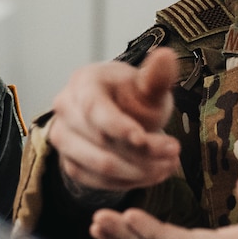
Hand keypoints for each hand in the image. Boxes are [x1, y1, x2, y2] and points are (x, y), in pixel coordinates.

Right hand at [49, 48, 183, 193]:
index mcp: (83, 82)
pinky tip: (151, 174)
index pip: (95, 109)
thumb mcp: (147, 86)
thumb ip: (156, 77)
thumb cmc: (131, 97)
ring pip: (100, 166)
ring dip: (139, 171)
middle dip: (142, 152)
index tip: (144, 139)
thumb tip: (166, 55)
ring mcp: (63, 138)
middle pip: (101, 141)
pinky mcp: (69, 163)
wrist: (117, 115)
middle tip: (175, 152)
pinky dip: (128, 182)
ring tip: (168, 166)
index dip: (119, 127)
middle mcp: (65, 109)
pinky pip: (99, 182)